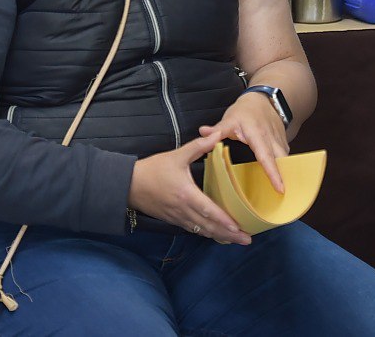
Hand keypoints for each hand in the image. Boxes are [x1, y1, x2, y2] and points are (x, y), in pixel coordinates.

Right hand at [129, 132, 251, 244]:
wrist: (128, 185)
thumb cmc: (152, 169)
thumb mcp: (176, 155)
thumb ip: (198, 146)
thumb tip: (217, 135)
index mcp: (186, 194)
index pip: (208, 211)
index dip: (224, 221)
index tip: (239, 227)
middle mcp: (183, 210)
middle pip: (209, 226)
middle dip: (228, 235)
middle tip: (246, 239)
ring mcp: (178, 217)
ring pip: (202, 231)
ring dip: (219, 237)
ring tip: (236, 240)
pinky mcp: (173, 220)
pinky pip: (193, 230)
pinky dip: (206, 234)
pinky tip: (216, 235)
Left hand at [199, 92, 289, 192]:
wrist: (264, 100)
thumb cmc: (246, 111)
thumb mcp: (230, 118)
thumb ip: (218, 129)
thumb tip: (203, 132)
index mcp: (258, 135)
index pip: (266, 156)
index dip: (272, 173)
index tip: (280, 188)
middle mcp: (272, 140)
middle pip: (281, 162)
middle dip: (285, 179)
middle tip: (285, 200)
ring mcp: (280, 142)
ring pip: (286, 162)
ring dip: (286, 177)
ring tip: (284, 197)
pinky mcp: (283, 145)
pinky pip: (285, 160)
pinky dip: (284, 171)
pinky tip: (280, 183)